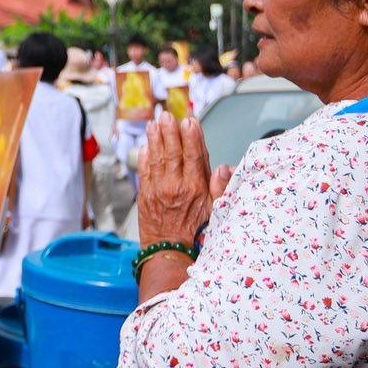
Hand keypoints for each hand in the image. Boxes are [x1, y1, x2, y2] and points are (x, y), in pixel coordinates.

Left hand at [136, 113, 220, 250]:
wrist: (170, 252)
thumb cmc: (196, 234)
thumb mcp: (217, 213)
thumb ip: (220, 188)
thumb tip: (223, 168)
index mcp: (195, 189)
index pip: (194, 155)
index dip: (192, 136)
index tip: (190, 121)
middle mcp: (175, 186)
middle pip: (173, 152)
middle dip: (171, 131)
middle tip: (168, 115)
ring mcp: (158, 190)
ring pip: (157, 158)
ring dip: (156, 138)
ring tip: (155, 123)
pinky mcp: (145, 195)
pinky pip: (144, 171)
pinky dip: (144, 156)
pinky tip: (145, 144)